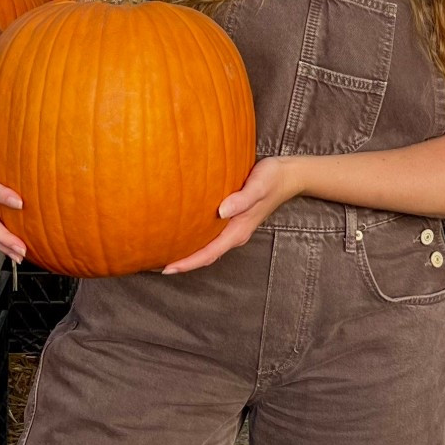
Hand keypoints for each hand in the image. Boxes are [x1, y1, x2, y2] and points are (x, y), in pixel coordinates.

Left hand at [161, 156, 299, 274]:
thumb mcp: (258, 186)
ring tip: (165, 251)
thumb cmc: (272, 178)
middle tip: (156, 263)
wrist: (288, 175)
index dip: (188, 263)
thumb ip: (242, 199)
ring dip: (188, 252)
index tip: (166, 268)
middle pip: (205, 255)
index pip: (209, 254)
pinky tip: (184, 230)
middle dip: (183, 262)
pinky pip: (211, 235)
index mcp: (238, 231)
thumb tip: (222, 211)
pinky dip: (196, 238)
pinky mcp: (233, 218)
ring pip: (208, 246)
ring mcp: (234, 228)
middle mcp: (235, 233)